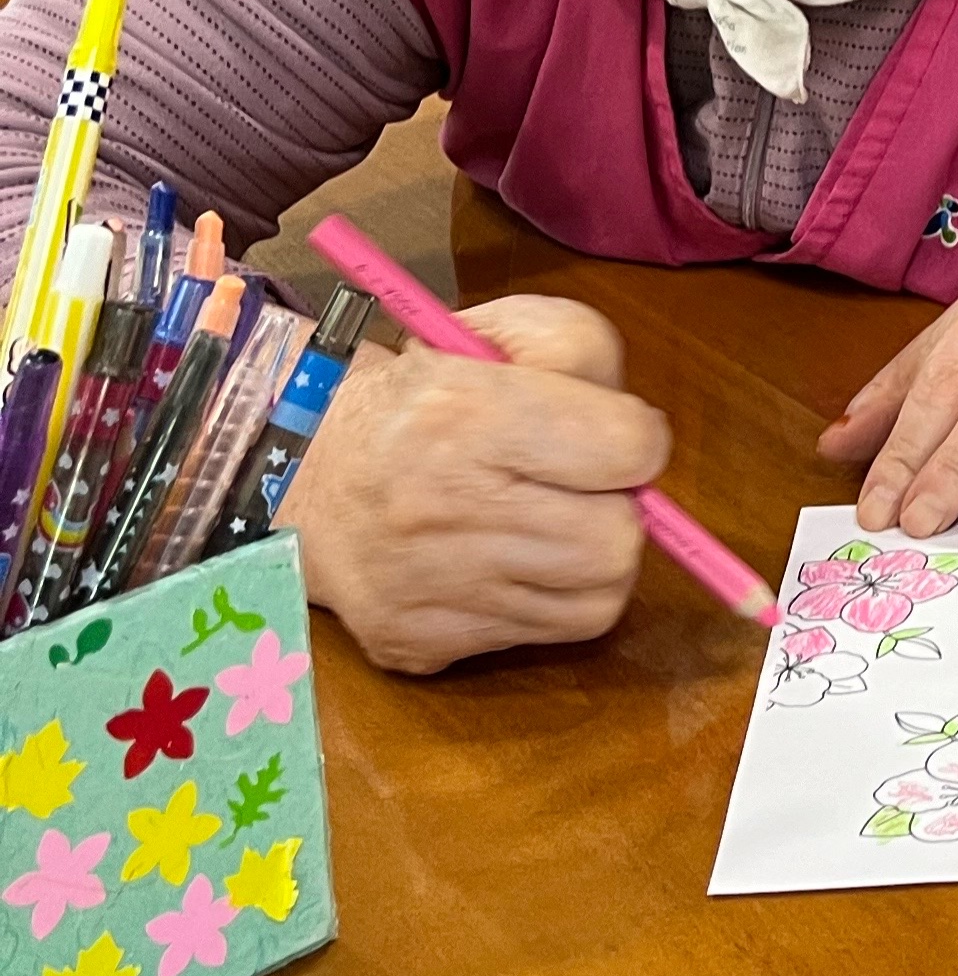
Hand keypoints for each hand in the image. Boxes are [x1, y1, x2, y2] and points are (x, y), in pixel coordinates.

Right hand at [282, 294, 670, 674]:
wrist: (299, 468)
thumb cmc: (421, 398)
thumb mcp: (494, 333)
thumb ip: (581, 351)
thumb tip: (642, 440)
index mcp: (460, 413)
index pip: (629, 449)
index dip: (633, 439)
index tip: (605, 435)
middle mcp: (439, 506)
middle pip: (619, 539)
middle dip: (616, 509)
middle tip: (576, 488)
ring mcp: (428, 586)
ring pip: (599, 598)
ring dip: (590, 560)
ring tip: (548, 523)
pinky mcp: (419, 642)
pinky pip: (547, 637)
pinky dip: (547, 602)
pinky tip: (511, 564)